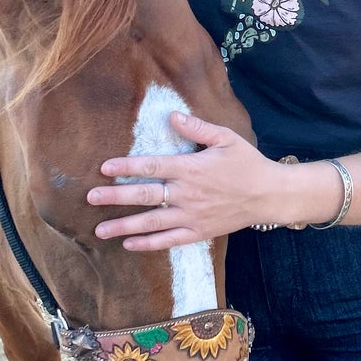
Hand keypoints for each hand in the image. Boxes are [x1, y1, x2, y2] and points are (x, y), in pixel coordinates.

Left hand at [88, 112, 281, 250]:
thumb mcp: (226, 138)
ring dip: (124, 225)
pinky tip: (128, 244)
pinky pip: (169, 240)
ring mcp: (192, 215)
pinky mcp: (198, 232)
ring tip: (100, 230)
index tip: (104, 169)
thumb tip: (172, 116)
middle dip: (115, 197)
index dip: (126, 167)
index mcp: (191, 168)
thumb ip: (198, 128)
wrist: (269, 195)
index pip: (152, 167)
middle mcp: (187, 193)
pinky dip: (148, 244)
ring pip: (152, 222)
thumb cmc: (247, 163)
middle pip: (145, 195)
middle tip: (90, 198)